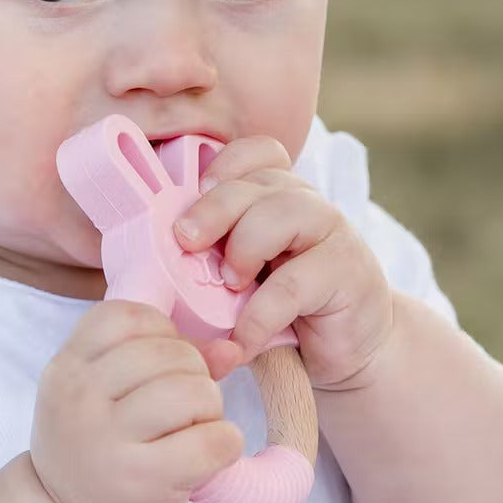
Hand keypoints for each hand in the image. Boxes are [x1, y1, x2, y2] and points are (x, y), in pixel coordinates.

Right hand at [31, 300, 244, 502]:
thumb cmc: (101, 439)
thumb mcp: (111, 389)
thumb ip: (168, 356)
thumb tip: (232, 349)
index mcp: (68, 366)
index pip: (129, 316)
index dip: (162, 331)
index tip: (162, 362)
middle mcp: (79, 399)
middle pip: (168, 352)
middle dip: (194, 372)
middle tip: (185, 404)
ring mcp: (107, 443)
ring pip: (192, 391)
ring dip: (210, 405)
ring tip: (196, 426)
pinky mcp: (142, 484)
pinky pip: (211, 442)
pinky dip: (226, 442)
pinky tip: (211, 452)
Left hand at [173, 135, 393, 391]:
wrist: (351, 350)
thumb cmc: (285, 310)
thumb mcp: (245, 277)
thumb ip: (212, 261)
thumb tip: (151, 272)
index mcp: (279, 194)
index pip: (257, 152)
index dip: (224, 165)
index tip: (196, 192)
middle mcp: (307, 204)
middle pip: (258, 182)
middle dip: (213, 208)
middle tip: (185, 241)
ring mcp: (332, 234)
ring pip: (283, 214)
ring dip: (243, 248)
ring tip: (228, 285)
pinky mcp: (348, 275)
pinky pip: (294, 283)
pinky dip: (259, 315)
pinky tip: (243, 339)